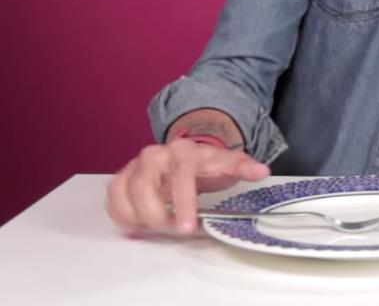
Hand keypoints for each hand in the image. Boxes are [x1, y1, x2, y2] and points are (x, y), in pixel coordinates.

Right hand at [106, 139, 269, 235]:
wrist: (185, 155)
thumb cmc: (207, 165)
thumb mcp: (228, 164)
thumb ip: (243, 167)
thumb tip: (262, 171)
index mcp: (184, 152)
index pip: (181, 176)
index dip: (183, 203)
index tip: (187, 227)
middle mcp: (154, 155)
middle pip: (145, 187)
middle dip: (157, 215)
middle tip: (173, 230)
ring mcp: (135, 166)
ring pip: (124, 193)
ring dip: (140, 217)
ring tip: (159, 227)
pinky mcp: (121, 178)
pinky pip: (113, 198)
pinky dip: (122, 215)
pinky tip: (138, 225)